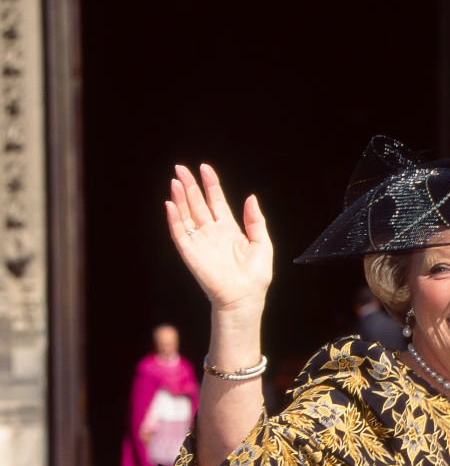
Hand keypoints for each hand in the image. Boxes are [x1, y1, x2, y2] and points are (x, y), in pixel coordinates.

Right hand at [165, 164, 272, 313]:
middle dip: (190, 185)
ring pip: (187, 214)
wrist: (244, 298)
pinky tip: (171, 203)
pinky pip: (179, 232)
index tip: (205, 167)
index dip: (211, 184)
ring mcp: (200, 242)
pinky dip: (174, 218)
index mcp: (229, 229)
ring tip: (175, 180)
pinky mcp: (190, 253)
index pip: (216, 201)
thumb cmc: (256, 276)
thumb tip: (251, 197)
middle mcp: (212, 233)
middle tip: (181, 168)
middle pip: (198, 204)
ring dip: (180, 197)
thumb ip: (256, 221)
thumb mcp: (262, 244)